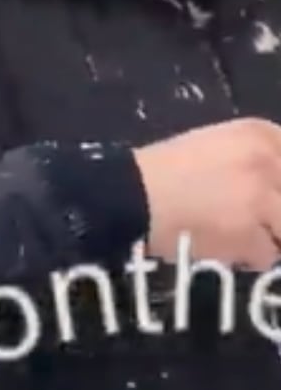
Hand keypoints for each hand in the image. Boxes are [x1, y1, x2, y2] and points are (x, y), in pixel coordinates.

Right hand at [133, 119, 280, 270]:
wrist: (124, 197)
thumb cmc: (164, 172)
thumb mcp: (216, 147)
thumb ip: (259, 159)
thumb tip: (278, 190)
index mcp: (258, 133)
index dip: (277, 185)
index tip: (267, 195)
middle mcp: (267, 160)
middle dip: (274, 213)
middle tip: (248, 217)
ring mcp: (261, 198)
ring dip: (265, 236)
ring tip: (231, 232)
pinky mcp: (249, 234)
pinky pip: (266, 256)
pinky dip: (245, 256)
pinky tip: (218, 244)